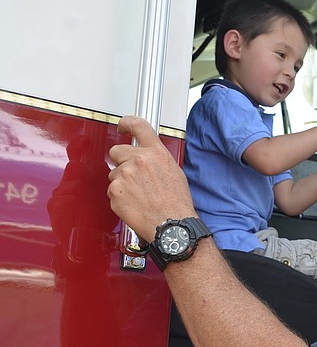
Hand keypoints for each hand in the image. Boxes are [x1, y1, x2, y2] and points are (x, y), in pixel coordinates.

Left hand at [107, 116, 196, 242]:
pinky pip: (112, 190)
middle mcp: (139, 160)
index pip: (138, 126)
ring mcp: (125, 175)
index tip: (122, 125)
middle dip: (121, 161)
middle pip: (116, 151)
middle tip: (133, 176)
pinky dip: (120, 197)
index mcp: (156, 153)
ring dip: (122, 182)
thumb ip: (156, 159)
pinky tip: (134, 203)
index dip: (127, 122)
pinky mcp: (115, 190)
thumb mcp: (174, 172)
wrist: (171, 224)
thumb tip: (147, 156)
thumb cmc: (176, 202)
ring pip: (114, 173)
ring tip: (139, 195)